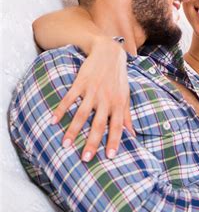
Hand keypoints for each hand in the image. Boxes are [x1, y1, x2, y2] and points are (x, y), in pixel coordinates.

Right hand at [51, 37, 132, 160]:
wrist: (109, 52)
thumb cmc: (118, 78)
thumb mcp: (126, 96)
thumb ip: (127, 115)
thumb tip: (132, 134)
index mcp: (119, 104)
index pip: (117, 126)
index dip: (114, 141)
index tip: (109, 156)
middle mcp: (106, 99)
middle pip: (98, 124)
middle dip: (92, 142)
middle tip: (85, 158)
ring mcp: (93, 91)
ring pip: (82, 114)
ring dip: (73, 130)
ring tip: (65, 145)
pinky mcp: (81, 83)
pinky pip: (69, 99)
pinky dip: (61, 110)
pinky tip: (53, 122)